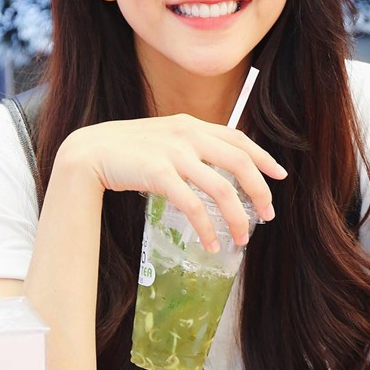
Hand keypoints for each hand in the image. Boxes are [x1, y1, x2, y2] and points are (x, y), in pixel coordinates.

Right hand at [58, 114, 286, 250]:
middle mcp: (188, 135)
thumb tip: (217, 170)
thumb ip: (190, 146)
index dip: (263, 157)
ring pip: (222, 188)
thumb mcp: (165, 138)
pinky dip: (207, 228)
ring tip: (243, 239)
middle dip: (259, 191)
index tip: (279, 175)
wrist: (90, 150)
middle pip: (239, 163)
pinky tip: (211, 243)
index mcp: (191, 125)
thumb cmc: (127, 148)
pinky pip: (193, 206)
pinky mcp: (159, 174)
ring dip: (238, 217)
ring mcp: (174, 154)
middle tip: (268, 214)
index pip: (238, 138)